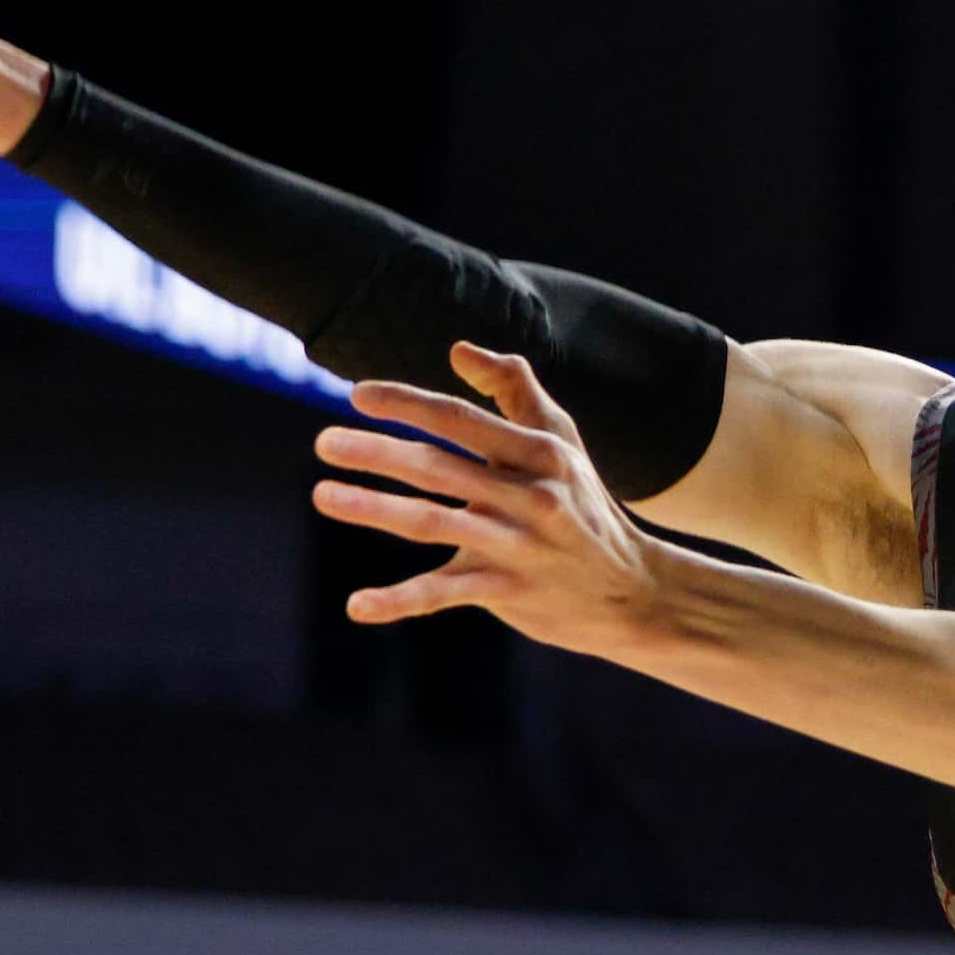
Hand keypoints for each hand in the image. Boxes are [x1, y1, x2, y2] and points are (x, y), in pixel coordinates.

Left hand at [312, 343, 664, 653]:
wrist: (631, 591)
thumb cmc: (585, 505)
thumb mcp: (563, 442)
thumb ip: (516, 389)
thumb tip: (458, 349)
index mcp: (540, 454)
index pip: (462, 420)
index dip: (409, 404)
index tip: (358, 395)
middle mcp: (530, 496)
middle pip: (440, 468)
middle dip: (377, 453)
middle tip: (324, 442)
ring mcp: (517, 546)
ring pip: (433, 523)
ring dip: (373, 508)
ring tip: (323, 495)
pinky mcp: (507, 592)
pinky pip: (444, 594)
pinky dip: (399, 601)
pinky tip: (357, 605)